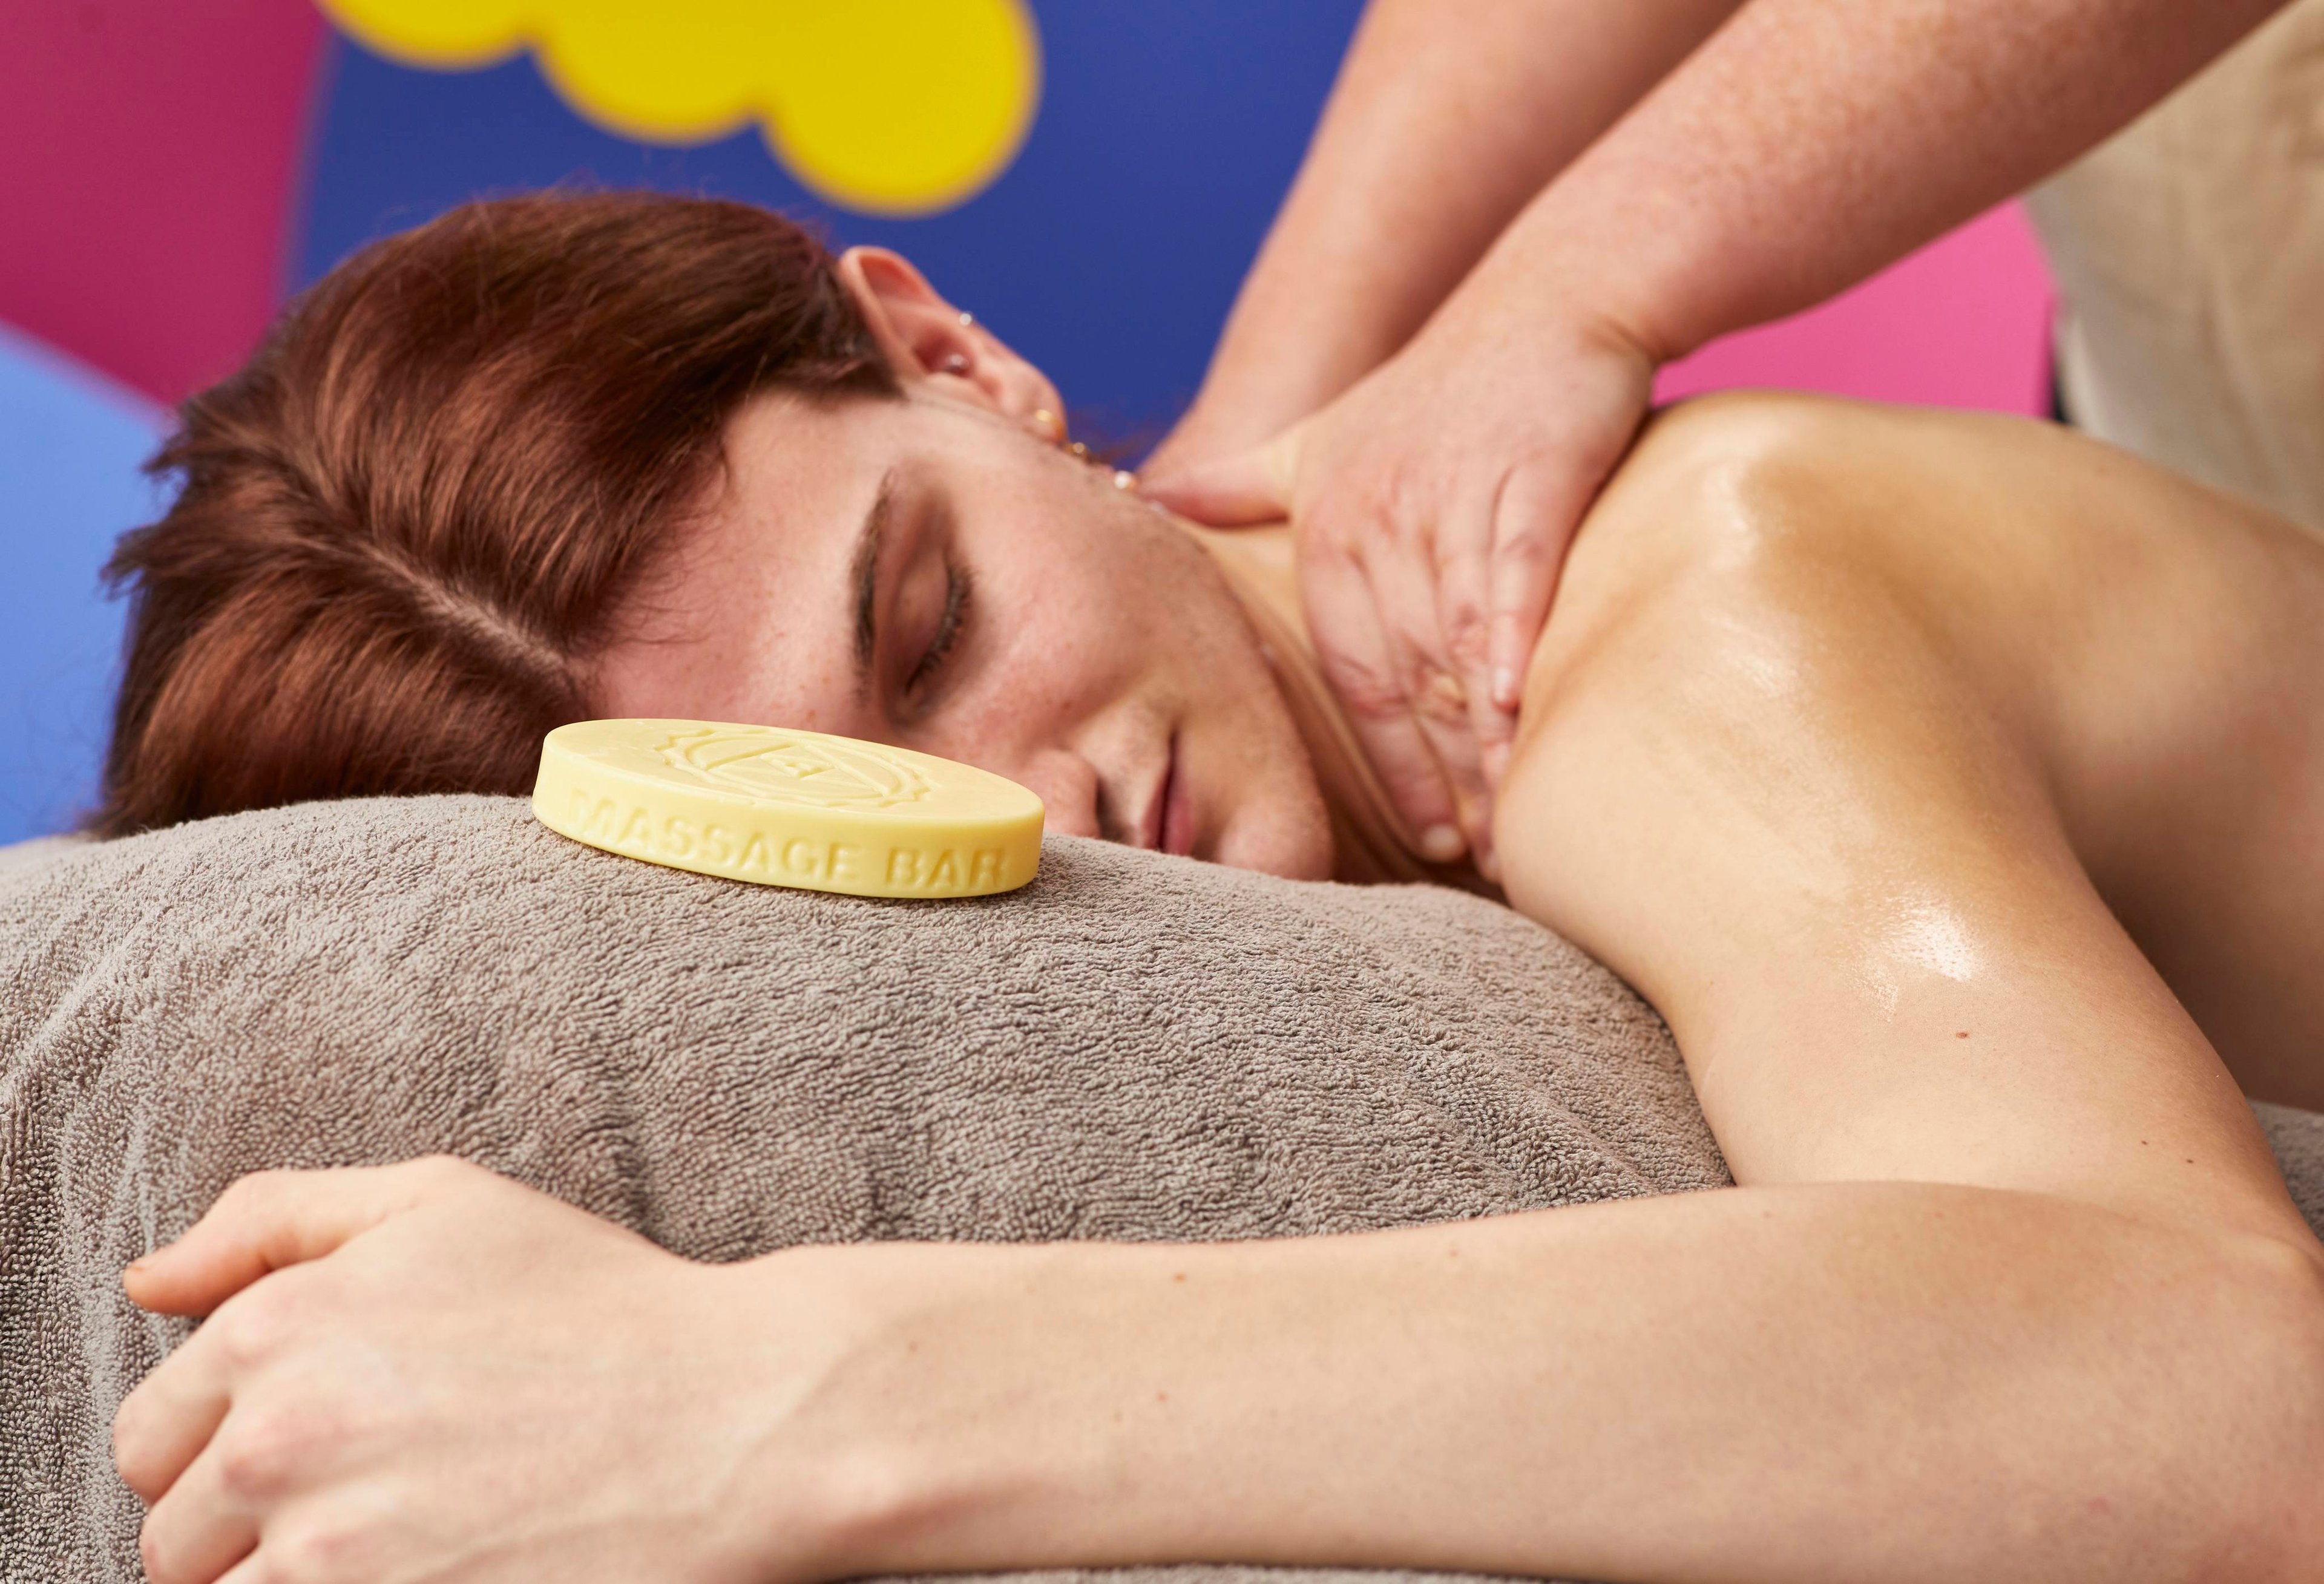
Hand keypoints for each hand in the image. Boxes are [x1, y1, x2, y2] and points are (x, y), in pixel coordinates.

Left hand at [112, 1158, 870, 1583]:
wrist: (732, 1417)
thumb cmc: (598, 1307)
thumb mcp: (442, 1204)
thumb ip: (276, 1219)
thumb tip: (148, 1281)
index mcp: (277, 1326)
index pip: (153, 1436)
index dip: (224, 1448)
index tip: (317, 1450)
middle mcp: (278, 1437)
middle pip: (174, 1537)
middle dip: (250, 1527)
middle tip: (373, 1499)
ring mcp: (326, 1549)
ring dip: (289, 1580)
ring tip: (403, 1541)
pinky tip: (424, 1567)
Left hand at [1143, 305, 1655, 876]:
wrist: (1550, 296)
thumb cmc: (1438, 384)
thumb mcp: (1321, 437)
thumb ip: (1239, 484)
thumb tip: (1147, 498)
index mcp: (1331, 530)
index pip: (1353, 676)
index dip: (1390, 766)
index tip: (1422, 838)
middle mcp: (1380, 520)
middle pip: (1408, 680)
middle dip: (1441, 779)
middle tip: (1475, 858)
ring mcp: (1452, 499)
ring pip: (1459, 648)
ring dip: (1484, 744)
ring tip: (1512, 825)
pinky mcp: (1530, 476)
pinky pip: (1516, 577)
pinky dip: (1516, 644)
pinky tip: (1521, 711)